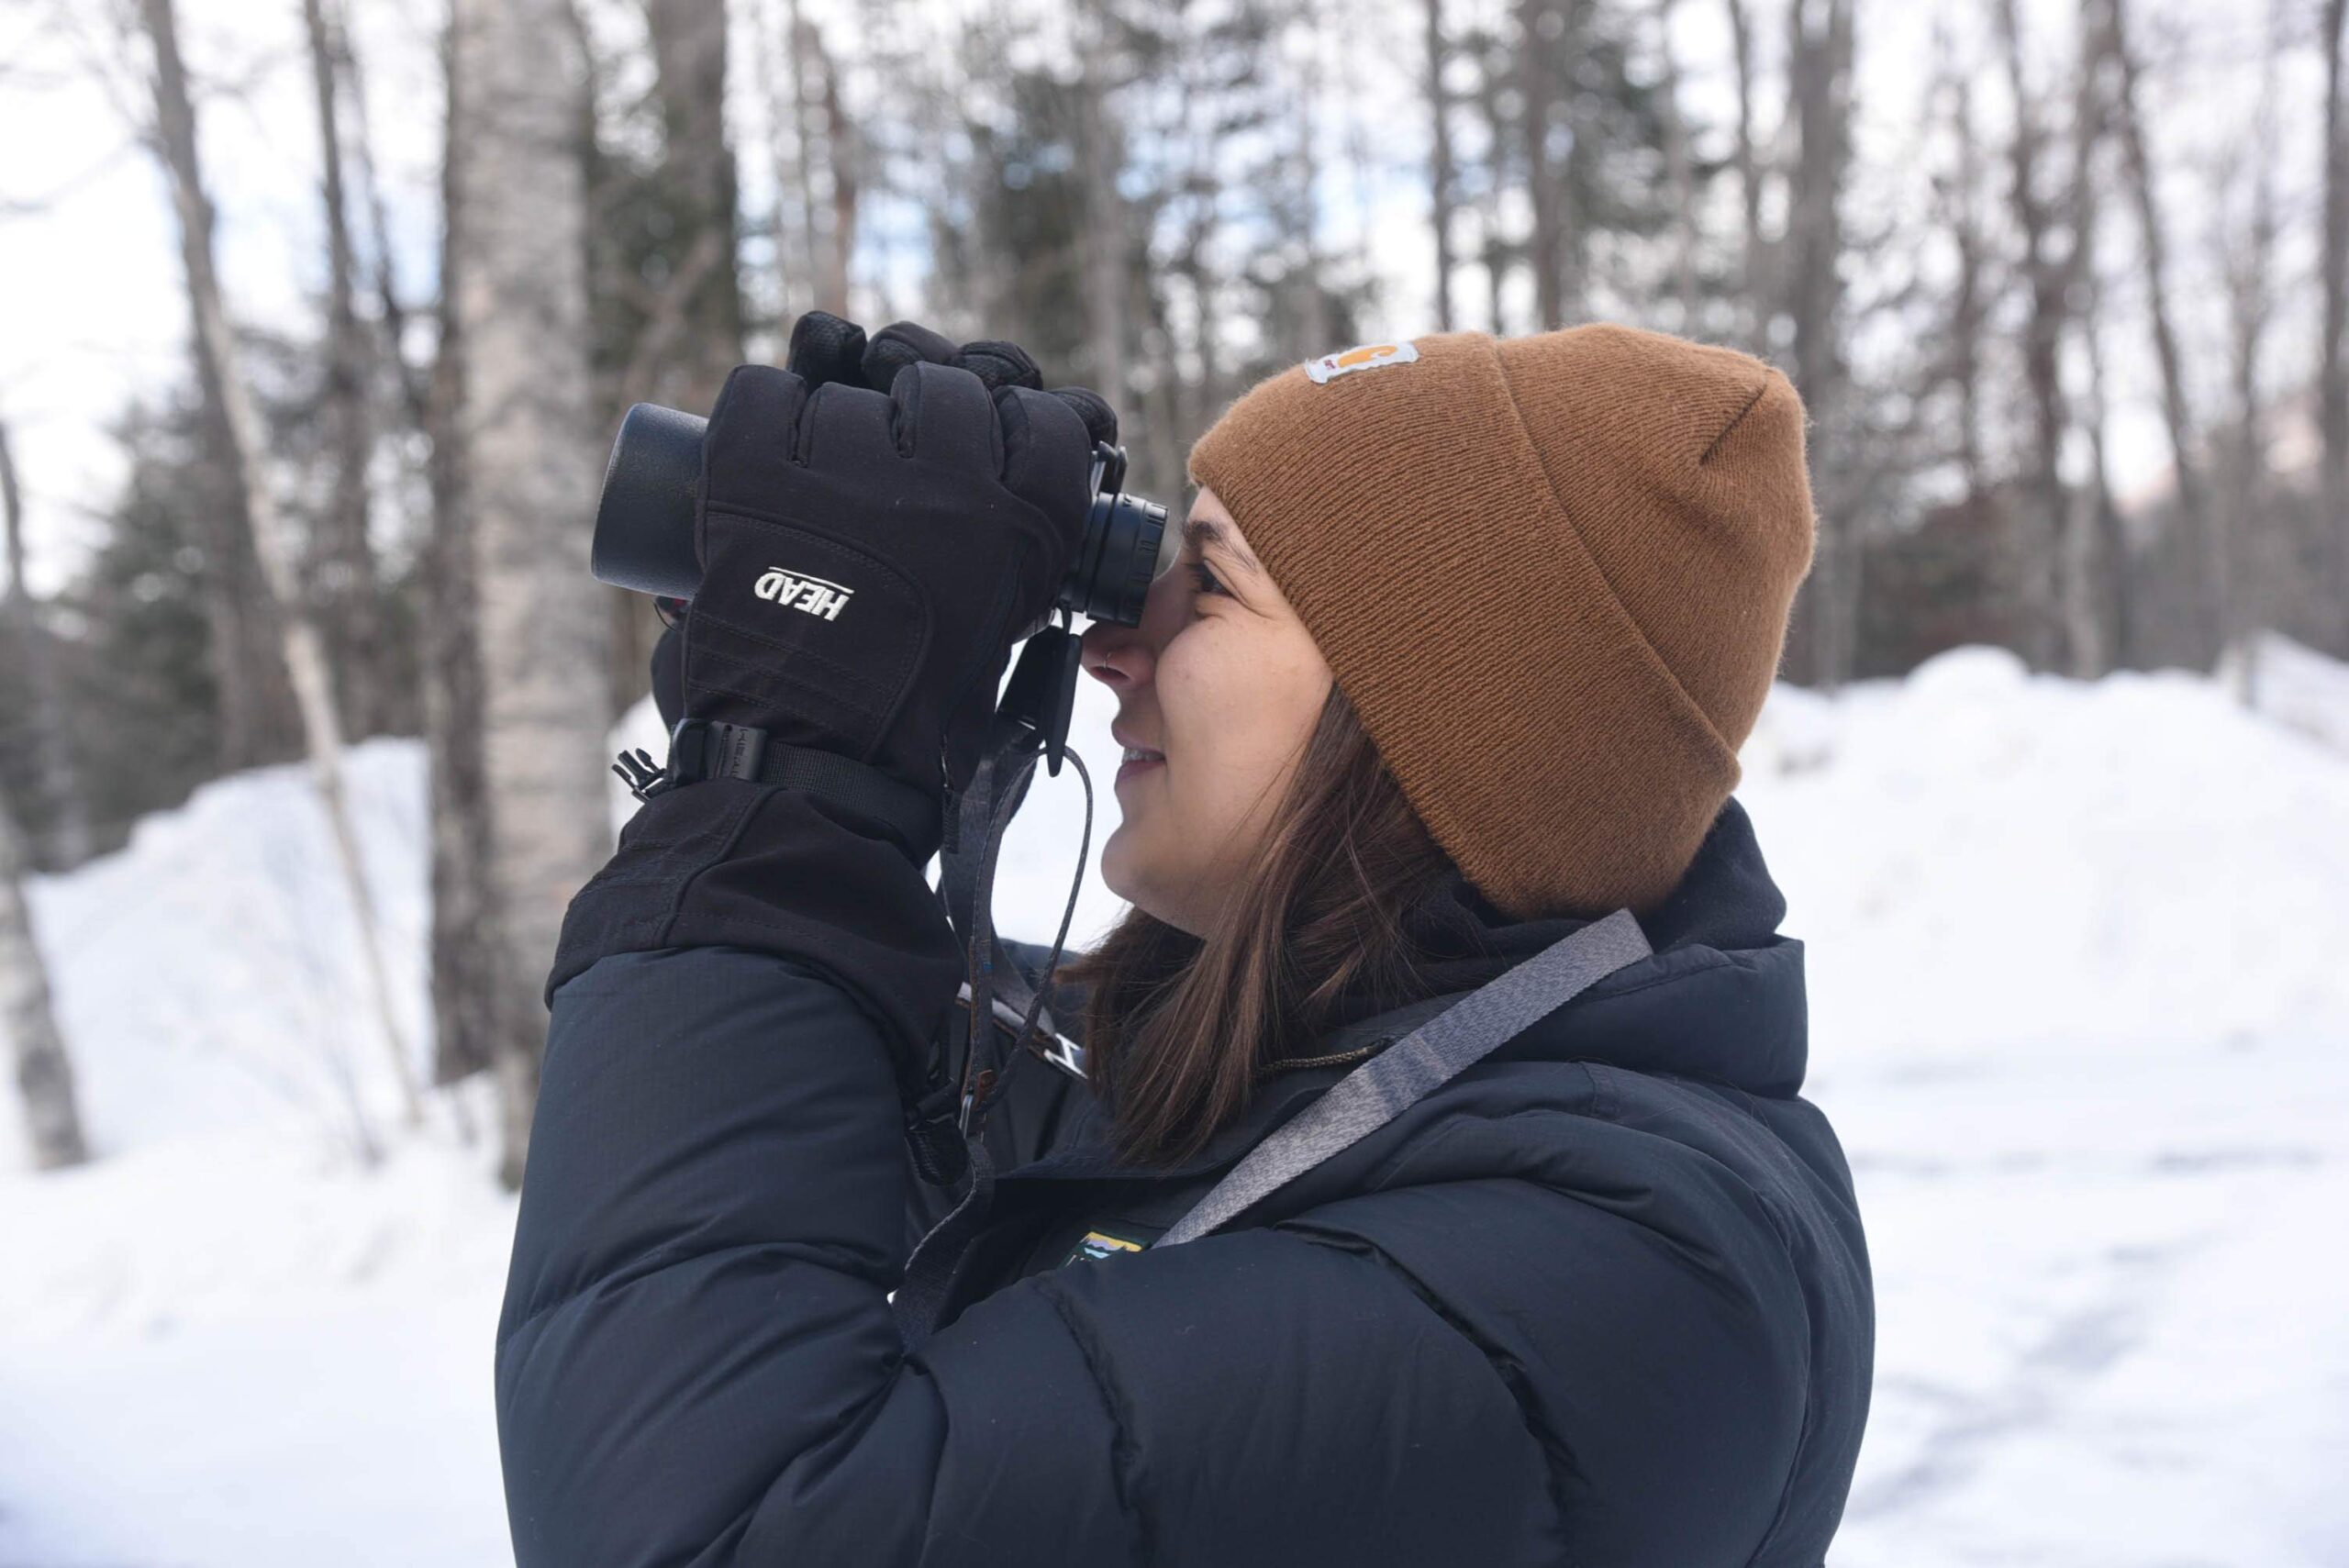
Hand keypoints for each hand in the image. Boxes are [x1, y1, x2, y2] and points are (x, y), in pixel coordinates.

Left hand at [673, 313, 1114, 834]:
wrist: (813, 764)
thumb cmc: (916, 714)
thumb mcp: (1008, 624)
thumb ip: (1020, 551)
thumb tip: (1001, 465)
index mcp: (1025, 518)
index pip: (1050, 415)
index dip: (1020, 423)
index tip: (995, 445)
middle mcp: (950, 477)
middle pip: (951, 382)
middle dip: (928, 410)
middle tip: (900, 467)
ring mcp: (849, 466)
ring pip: (855, 384)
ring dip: (842, 421)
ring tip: (828, 495)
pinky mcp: (757, 468)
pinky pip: (767, 391)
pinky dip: (765, 413)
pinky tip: (773, 459)